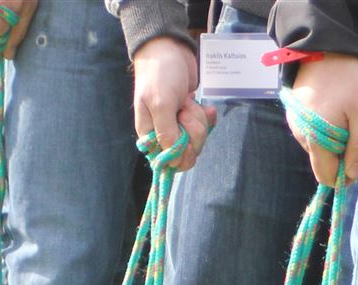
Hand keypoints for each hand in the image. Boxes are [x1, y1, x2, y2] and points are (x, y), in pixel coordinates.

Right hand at [133, 36, 213, 170]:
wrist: (170, 48)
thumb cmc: (160, 74)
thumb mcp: (161, 104)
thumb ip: (167, 134)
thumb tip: (174, 163)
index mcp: (149, 135)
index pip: (169, 162)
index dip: (182, 154)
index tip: (184, 136)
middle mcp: (163, 133)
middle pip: (187, 152)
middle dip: (193, 132)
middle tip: (185, 110)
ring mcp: (178, 124)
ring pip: (198, 139)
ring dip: (199, 120)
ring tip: (188, 101)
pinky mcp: (191, 115)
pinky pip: (205, 126)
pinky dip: (208, 116)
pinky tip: (206, 107)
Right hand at [288, 53, 357, 184]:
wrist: (326, 46)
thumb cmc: (349, 79)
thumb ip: (357, 148)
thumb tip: (351, 175)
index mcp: (314, 139)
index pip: (325, 175)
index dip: (343, 175)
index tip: (357, 160)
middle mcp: (300, 135)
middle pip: (323, 162)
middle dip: (340, 154)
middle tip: (354, 129)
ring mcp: (295, 123)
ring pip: (318, 147)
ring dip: (333, 140)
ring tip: (344, 114)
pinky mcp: (295, 113)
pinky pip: (312, 132)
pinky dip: (325, 128)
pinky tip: (333, 108)